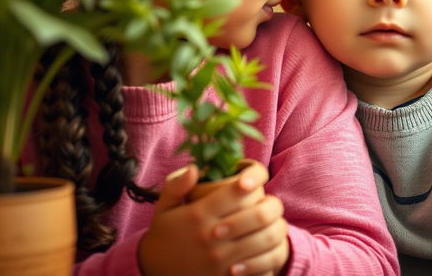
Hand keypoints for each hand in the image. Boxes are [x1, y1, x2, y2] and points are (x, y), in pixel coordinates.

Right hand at [138, 162, 289, 275]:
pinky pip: (262, 265)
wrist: (155, 273)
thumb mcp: (163, 208)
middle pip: (258, 213)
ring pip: (266, 239)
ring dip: (276, 227)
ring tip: (273, 223)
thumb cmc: (164, 235)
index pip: (238, 190)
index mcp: (199, 214)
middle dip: (272, 203)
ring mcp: (222, 261)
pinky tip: (265, 248)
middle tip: (270, 202)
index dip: (254, 177)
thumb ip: (176, 185)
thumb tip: (194, 167)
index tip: (256, 177)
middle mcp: (213, 237)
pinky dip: (269, 255)